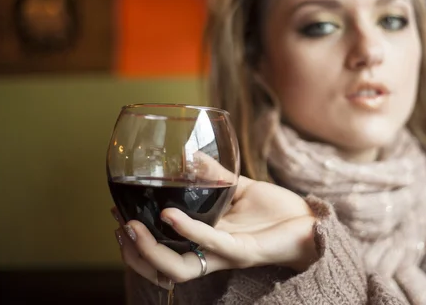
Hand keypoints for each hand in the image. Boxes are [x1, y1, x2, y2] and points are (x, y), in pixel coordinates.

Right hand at [113, 174, 317, 287]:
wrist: (308, 221)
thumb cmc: (275, 211)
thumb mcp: (239, 188)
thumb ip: (214, 176)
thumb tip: (188, 156)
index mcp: (206, 240)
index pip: (163, 249)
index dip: (137, 240)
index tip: (117, 214)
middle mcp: (211, 253)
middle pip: (162, 269)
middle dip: (135, 252)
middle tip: (118, 226)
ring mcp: (226, 254)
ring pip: (178, 268)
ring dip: (150, 251)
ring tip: (130, 227)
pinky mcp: (243, 250)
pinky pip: (209, 242)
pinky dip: (187, 230)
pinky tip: (169, 215)